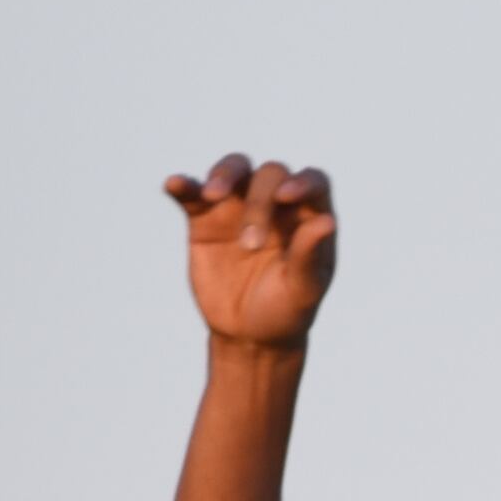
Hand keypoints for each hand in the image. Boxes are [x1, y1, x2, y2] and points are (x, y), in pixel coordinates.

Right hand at [165, 154, 337, 349]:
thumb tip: (327, 221)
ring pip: (235, 168)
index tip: (286, 196)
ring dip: (224, 174)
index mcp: (308, 215)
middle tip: (250, 245)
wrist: (247, 333)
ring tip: (211, 195)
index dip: (302, 182)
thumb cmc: (286, 309)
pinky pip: (193, 192)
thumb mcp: (301, 290)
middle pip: (270, 175)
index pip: (313, 182)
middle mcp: (276, 202)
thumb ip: (309, 256)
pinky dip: (183, 184)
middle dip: (259, 202)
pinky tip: (173, 184)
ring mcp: (239, 204)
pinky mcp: (204, 216)